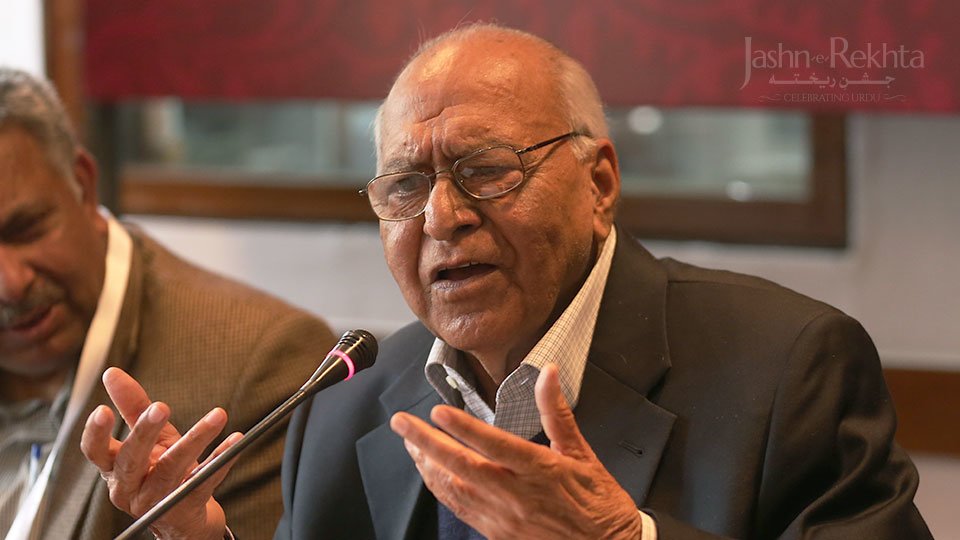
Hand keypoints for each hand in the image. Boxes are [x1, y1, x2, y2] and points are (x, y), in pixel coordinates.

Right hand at [80, 367, 240, 539]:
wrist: (182, 517)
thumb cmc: (160, 471)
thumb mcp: (149, 438)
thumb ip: (132, 407)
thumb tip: (111, 373)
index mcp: (115, 469)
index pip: (96, 452)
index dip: (96, 434)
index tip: (102, 410)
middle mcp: (130, 489)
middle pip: (132, 461)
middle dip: (144, 432)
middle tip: (161, 406)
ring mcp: (156, 501)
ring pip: (172, 469)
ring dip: (195, 439)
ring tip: (217, 415)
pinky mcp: (185, 507)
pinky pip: (205, 480)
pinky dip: (221, 459)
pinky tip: (235, 439)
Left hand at [390, 363, 642, 539]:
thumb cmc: (597, 502)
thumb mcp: (582, 454)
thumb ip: (558, 412)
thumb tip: (547, 372)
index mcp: (540, 470)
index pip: (495, 445)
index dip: (465, 428)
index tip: (439, 411)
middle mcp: (517, 495)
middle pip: (463, 467)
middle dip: (427, 443)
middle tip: (402, 423)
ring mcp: (504, 517)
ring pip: (455, 490)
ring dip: (428, 466)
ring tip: (410, 444)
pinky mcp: (498, 533)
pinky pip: (461, 509)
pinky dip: (441, 490)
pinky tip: (431, 475)